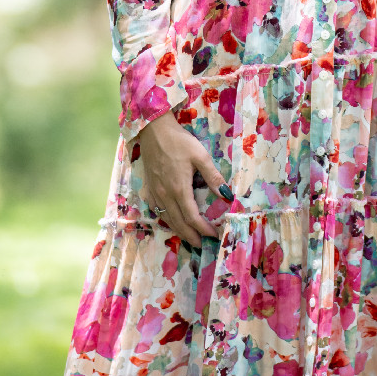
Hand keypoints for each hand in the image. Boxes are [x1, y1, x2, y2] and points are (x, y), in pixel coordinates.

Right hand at [137, 110, 232, 247]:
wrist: (153, 130)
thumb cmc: (179, 142)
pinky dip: (166, 219)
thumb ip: (213, 177)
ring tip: (190, 238)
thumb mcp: (200, 156)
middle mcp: (165, 195)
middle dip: (191, 236)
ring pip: (167, 219)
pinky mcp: (149, 188)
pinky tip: (172, 220)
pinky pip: (157, 210)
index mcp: (179, 189)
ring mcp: (155, 193)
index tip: (214, 235)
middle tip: (202, 245)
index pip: (192, 218)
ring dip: (179, 231)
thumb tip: (227, 195)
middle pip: (179, 223)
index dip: (203, 229)